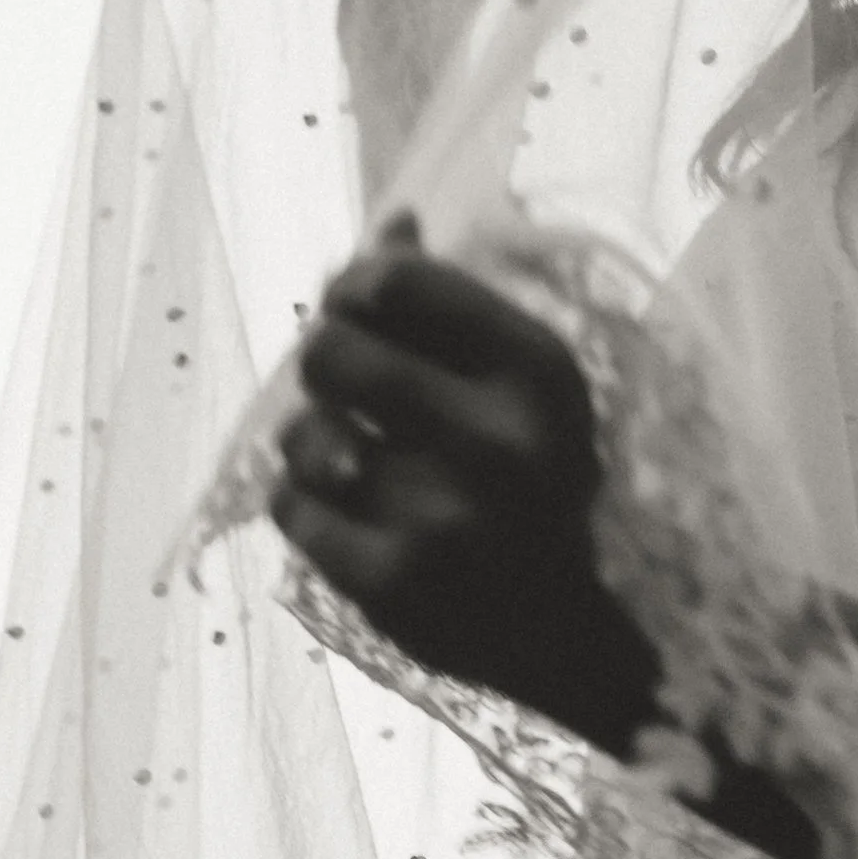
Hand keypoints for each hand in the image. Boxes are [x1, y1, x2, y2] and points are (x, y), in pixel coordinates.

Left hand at [268, 221, 664, 753]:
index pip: (396, 283)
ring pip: (301, 436)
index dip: (354, 288)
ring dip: (308, 443)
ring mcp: (442, 516)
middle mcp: (496, 439)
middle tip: (343, 391)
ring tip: (347, 461)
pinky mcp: (392, 582)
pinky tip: (344, 515)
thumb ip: (452, 304)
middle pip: (330, 352)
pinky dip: (302, 506)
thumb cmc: (535, 487)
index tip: (357, 312)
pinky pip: (290, 508)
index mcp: (538, 371)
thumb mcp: (523, 386)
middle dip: (322, 365)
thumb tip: (392, 223)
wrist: (567, 636)